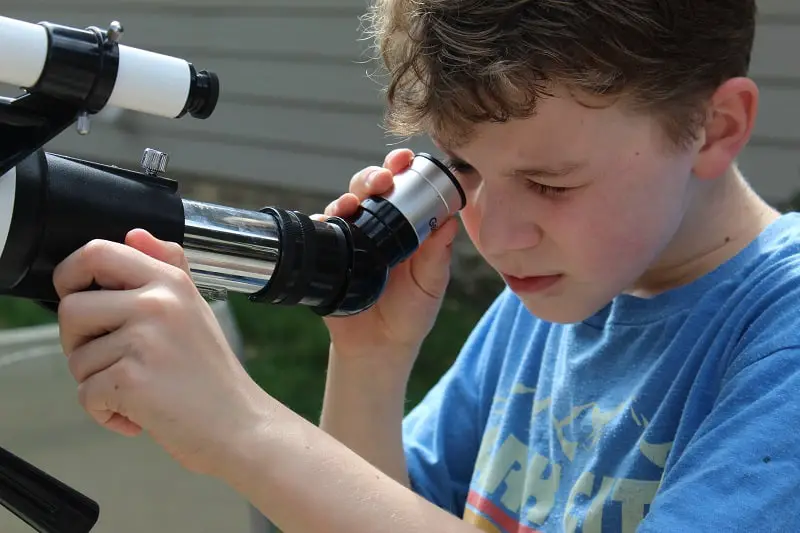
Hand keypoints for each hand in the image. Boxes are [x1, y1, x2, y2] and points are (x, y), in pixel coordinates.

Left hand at [54, 229, 266, 475]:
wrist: (240, 426)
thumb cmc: (213, 377)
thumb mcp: (195, 309)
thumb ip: (166, 267)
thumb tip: (135, 234)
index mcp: (171, 282)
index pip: (97, 253)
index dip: (70, 275)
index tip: (77, 296)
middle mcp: (158, 304)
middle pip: (72, 309)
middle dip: (78, 343)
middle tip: (112, 361)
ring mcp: (145, 340)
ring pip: (77, 358)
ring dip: (97, 384)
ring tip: (138, 390)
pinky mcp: (132, 379)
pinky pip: (86, 394)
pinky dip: (105, 413)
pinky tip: (138, 414)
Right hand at [317, 149, 459, 365]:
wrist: (380, 347)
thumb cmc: (411, 313)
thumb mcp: (431, 284)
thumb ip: (437, 255)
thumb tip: (449, 220)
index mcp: (405, 226)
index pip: (402, 188)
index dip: (402, 169)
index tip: (407, 159)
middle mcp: (375, 227)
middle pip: (369, 189)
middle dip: (373, 176)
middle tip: (383, 178)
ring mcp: (350, 239)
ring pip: (343, 205)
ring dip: (347, 197)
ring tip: (352, 202)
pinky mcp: (329, 256)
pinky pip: (320, 234)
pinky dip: (320, 224)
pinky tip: (326, 222)